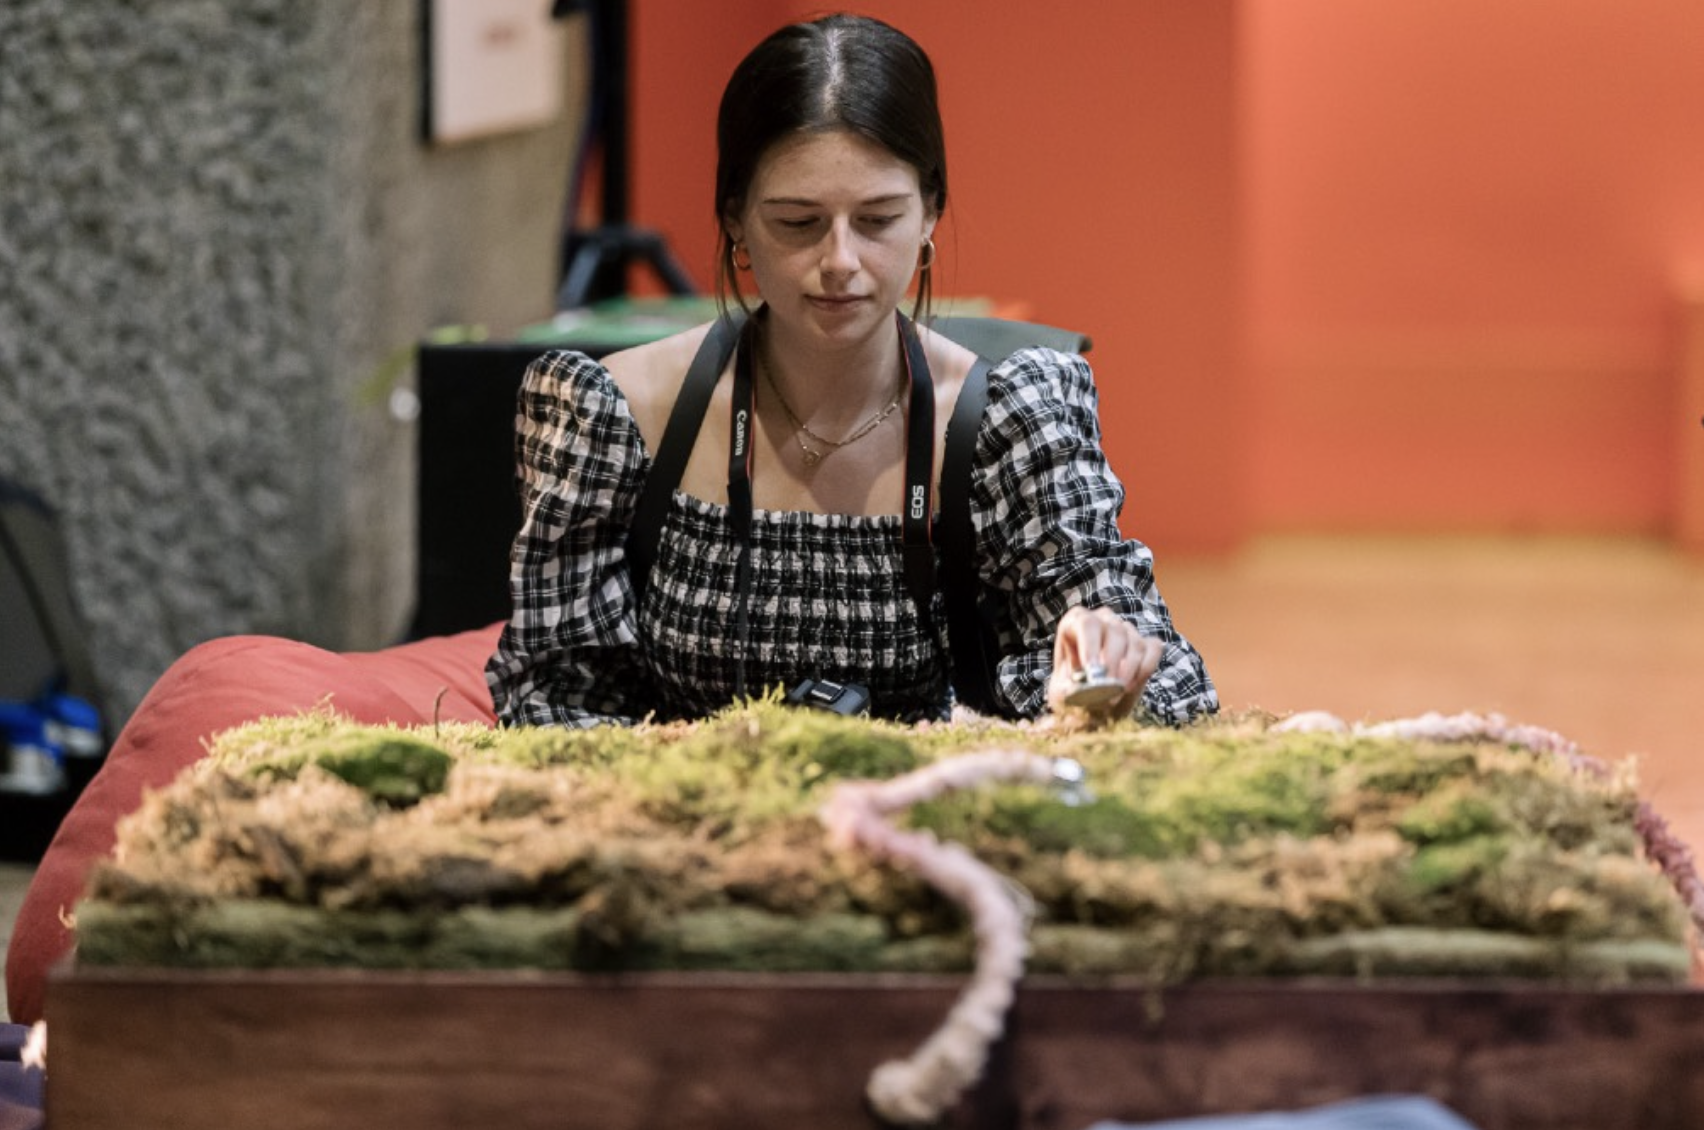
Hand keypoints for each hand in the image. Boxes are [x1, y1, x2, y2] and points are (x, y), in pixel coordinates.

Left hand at [1046, 606, 1161, 719]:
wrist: (1091, 705)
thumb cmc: (1072, 693)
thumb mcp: (1062, 693)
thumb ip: (1070, 689)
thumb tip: (1083, 687)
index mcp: (1076, 623)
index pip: (1087, 624)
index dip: (1091, 646)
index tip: (1093, 671)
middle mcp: (1102, 620)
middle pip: (1115, 632)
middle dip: (1113, 663)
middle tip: (1109, 689)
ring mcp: (1126, 630)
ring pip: (1135, 644)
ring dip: (1128, 672)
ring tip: (1116, 694)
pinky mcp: (1146, 643)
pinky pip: (1153, 650)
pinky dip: (1144, 671)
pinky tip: (1130, 687)